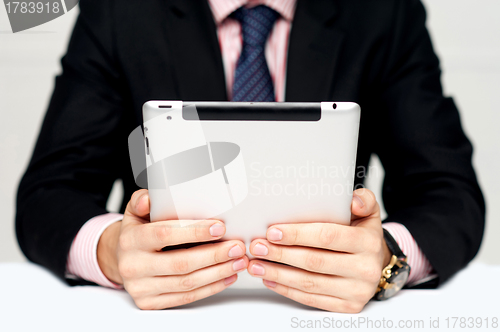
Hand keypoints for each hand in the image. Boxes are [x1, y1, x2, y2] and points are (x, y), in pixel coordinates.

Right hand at [97, 189, 247, 309]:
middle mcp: (133, 266)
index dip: (194, 232)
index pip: (165, 234)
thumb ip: (143, 200)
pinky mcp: (149, 302)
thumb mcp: (135, 211)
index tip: (220, 228)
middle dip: (214, 255)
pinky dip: (210, 287)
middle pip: (180, 263)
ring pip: (186, 283)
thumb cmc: (137, 232)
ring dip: (217, 272)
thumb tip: (151, 198)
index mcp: (131, 239)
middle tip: (237, 247)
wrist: (120, 259)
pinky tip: (226, 276)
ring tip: (238, 261)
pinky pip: (185, 297)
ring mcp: (141, 287)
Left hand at [247, 188, 391, 312]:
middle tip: (258, 248)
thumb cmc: (363, 235)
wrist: (377, 263)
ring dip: (278, 274)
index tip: (273, 232)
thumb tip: (353, 200)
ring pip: (309, 283)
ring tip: (257, 265)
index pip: (327, 237)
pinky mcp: (347, 306)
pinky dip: (287, 290)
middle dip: (280, 254)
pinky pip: (312, 299)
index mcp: (367, 242)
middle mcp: (364, 269)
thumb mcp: (368, 213)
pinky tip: (271, 280)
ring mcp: (356, 291)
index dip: (297, 234)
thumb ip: (363, 200)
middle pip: (314, 261)